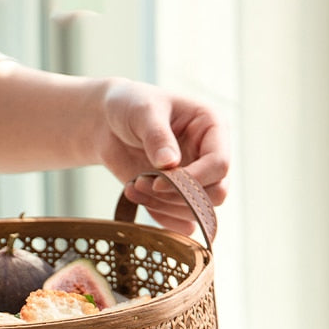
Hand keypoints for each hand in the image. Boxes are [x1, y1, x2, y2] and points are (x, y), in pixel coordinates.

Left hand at [97, 79, 228, 234]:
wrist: (109, 124)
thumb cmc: (130, 106)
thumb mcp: (142, 112)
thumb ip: (157, 136)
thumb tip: (170, 163)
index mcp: (212, 127)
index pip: (219, 165)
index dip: (191, 179)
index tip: (157, 181)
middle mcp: (211, 155)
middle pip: (215, 194)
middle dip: (177, 196)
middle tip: (143, 183)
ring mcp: (197, 178)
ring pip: (197, 211)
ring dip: (163, 206)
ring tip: (134, 185)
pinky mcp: (181, 196)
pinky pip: (182, 221)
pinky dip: (159, 216)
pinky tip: (135, 195)